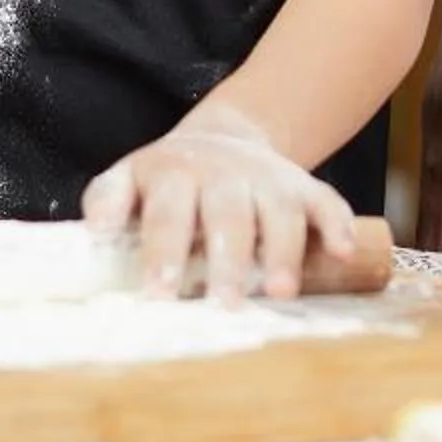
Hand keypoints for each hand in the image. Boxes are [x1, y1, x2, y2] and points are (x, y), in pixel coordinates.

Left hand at [81, 104, 353, 305]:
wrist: (223, 138)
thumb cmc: (167, 180)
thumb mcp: (128, 179)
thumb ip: (108, 201)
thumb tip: (95, 231)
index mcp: (173, 173)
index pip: (167, 213)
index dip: (163, 252)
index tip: (158, 293)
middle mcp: (223, 173)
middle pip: (227, 214)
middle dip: (228, 260)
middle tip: (224, 303)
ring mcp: (266, 178)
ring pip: (279, 211)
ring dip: (282, 251)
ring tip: (280, 293)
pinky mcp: (303, 187)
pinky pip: (326, 201)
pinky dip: (338, 225)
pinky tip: (345, 254)